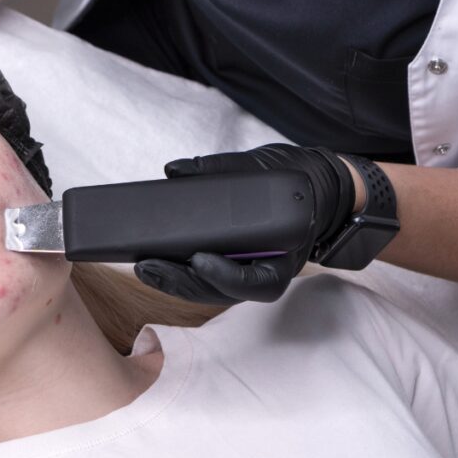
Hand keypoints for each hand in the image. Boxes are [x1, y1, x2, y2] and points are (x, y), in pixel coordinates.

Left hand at [134, 144, 355, 303]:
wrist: (312, 187)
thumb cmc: (293, 179)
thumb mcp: (263, 165)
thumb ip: (220, 168)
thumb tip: (176, 170)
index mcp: (287, 252)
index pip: (257, 281)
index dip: (225, 275)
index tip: (198, 259)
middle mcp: (268, 270)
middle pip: (223, 291)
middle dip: (183, 282)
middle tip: (149, 266)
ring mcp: (249, 272)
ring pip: (210, 291)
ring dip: (175, 283)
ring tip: (145, 266)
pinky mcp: (233, 267)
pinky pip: (206, 280)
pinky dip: (181, 273)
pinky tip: (155, 262)